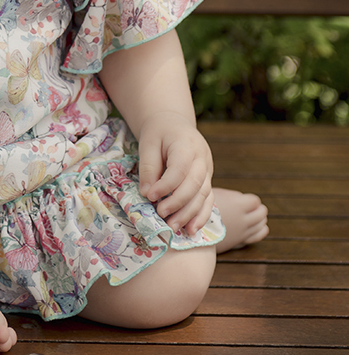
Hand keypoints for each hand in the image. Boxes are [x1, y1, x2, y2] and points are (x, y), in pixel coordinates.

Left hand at [137, 111, 213, 236]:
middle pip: (195, 184)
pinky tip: (191, 230)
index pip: (179, 169)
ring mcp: (208, 170)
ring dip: (189, 214)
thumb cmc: (158, 133)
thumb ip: (148, 166)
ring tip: (173, 227)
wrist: (174, 124)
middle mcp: (202, 158)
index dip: (165, 186)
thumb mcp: (148, 143)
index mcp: (187, 144)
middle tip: (160, 215)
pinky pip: (209, 200)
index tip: (149, 196)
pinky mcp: (208, 180)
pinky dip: (201, 216)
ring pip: (204, 195)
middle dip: (178, 203)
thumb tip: (146, 193)